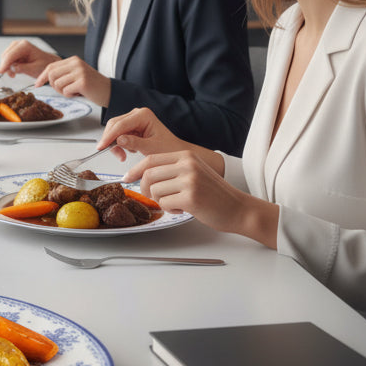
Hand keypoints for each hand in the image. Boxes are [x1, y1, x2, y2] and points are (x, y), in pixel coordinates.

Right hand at [0, 40, 57, 77]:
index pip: (10, 55)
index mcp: (25, 46)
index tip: (0, 72)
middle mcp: (19, 44)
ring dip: (7, 67)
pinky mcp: (14, 52)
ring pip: (5, 57)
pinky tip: (14, 72)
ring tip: (14, 74)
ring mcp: (16, 47)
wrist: (47, 63)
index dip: (4, 64)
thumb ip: (23, 68)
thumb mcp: (35, 69)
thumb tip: (13, 68)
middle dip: (6, 66)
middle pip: (5, 55)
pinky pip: (7, 59)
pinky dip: (9, 66)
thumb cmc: (44, 65)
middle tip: (12, 76)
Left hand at [34, 55, 110, 106]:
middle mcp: (76, 63)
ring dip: (63, 92)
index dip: (42, 77)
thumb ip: (62, 73)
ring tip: (75, 91)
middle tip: (65, 90)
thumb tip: (43, 79)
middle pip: (51, 75)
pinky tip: (79, 93)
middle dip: (54, 86)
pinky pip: (65, 91)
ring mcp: (80, 72)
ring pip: (57, 84)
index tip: (37, 85)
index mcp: (73, 60)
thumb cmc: (91, 85)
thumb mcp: (75, 74)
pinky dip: (70, 95)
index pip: (50, 66)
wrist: (109, 91)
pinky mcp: (83, 82)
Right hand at [100, 107, 182, 163]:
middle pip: (114, 125)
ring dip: (115, 144)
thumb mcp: (152, 148)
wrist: (175, 151)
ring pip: (114, 130)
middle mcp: (137, 114)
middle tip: (116, 155)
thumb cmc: (168, 148)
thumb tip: (119, 140)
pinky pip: (118, 134)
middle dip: (111, 141)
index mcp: (143, 115)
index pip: (120, 125)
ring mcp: (133, 119)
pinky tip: (128, 150)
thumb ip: (135, 143)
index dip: (109, 136)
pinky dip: (120, 144)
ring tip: (123, 155)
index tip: (102, 147)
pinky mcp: (132, 126)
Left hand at [131, 150, 277, 247]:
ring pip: (154, 190)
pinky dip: (170, 209)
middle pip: (148, 174)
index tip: (127, 178)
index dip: (135, 170)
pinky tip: (185, 209)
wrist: (239, 209)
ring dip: (161, 201)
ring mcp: (190, 180)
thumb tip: (140, 175)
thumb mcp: (193, 172)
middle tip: (154, 197)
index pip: (150, 159)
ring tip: (177, 203)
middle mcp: (187, 164)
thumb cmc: (214, 194)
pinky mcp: (191, 197)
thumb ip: (170, 170)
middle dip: (145, 189)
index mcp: (186, 156)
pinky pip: (165, 203)